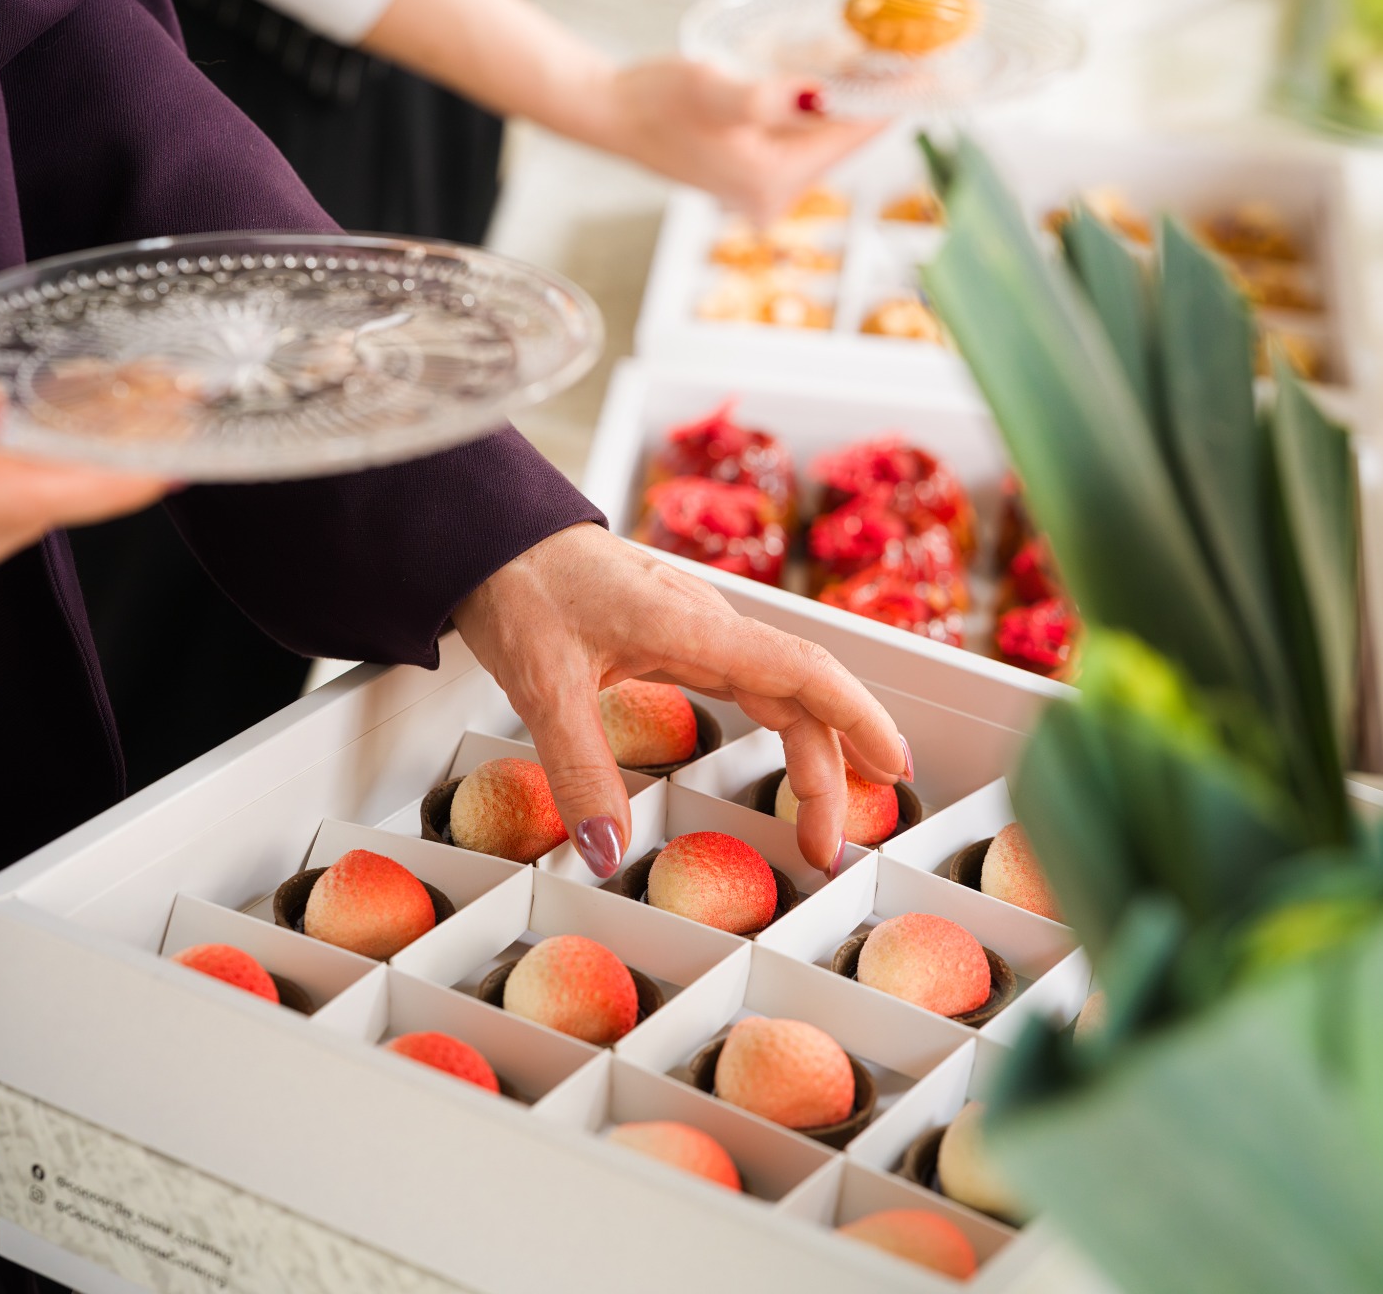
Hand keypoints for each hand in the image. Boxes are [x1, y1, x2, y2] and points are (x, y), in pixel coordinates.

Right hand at [0, 295, 169, 623]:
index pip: (10, 499)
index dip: (100, 477)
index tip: (171, 455)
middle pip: (19, 519)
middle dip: (93, 469)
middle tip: (159, 409)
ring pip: (0, 530)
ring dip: (57, 480)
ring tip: (116, 421)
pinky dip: (10, 492)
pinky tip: (36, 448)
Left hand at [452, 523, 907, 876]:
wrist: (490, 532)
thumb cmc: (519, 582)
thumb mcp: (542, 684)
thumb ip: (578, 771)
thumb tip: (608, 851)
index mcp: (689, 622)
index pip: (800, 668)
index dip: (856, 716)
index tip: (892, 767)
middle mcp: (708, 622)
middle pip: (800, 693)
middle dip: (830, 770)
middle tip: (827, 848)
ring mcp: (698, 628)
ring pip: (780, 690)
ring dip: (810, 753)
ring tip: (817, 821)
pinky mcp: (680, 637)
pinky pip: (753, 683)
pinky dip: (783, 725)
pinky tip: (791, 755)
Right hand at [588, 58, 884, 220]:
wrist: (612, 116)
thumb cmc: (655, 101)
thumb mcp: (711, 89)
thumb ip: (766, 97)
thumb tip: (820, 96)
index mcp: (771, 180)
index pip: (852, 136)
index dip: (893, 99)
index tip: (931, 69)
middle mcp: (774, 196)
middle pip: (845, 142)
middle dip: (876, 100)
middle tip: (912, 55)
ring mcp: (765, 191)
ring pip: (827, 141)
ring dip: (851, 104)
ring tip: (884, 64)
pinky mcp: (755, 177)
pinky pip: (805, 143)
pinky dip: (823, 113)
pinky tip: (836, 85)